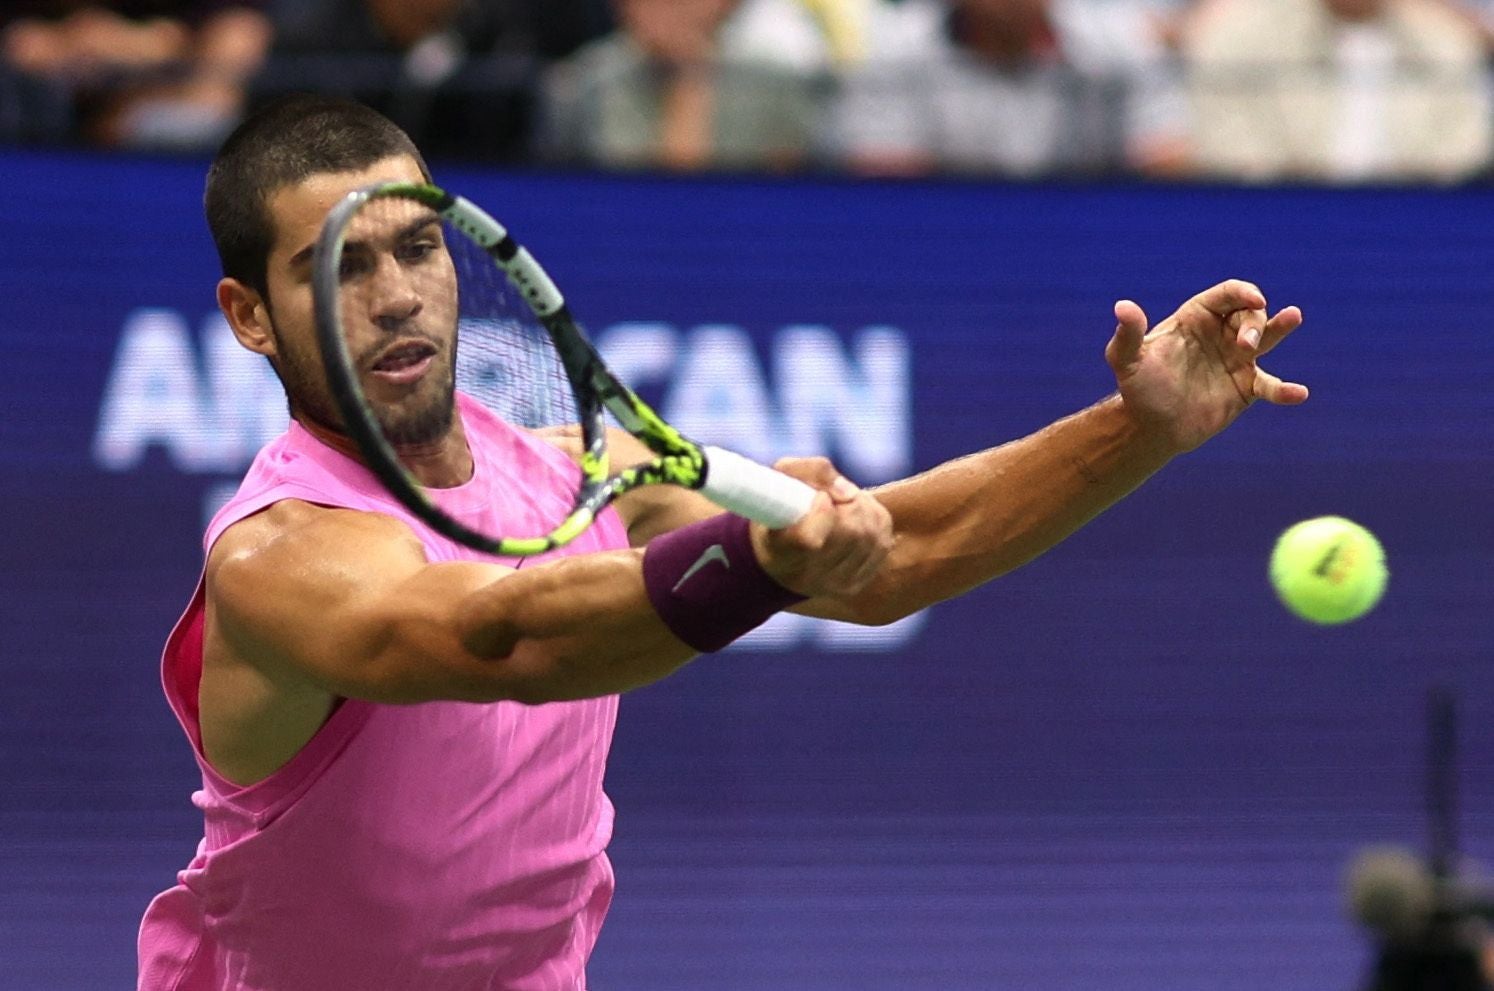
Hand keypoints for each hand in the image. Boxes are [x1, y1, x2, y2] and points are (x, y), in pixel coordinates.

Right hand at [748, 457, 892, 599]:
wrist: (781, 552)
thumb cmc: (780, 508)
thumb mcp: (783, 478)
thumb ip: (812, 471)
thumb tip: (848, 492)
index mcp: (779, 553)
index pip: (809, 539)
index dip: (822, 510)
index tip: (819, 497)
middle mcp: (806, 577)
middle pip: (851, 532)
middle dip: (848, 503)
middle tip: (832, 498)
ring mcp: (834, 584)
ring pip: (870, 534)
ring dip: (862, 508)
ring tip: (842, 507)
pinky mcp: (857, 583)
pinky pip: (882, 540)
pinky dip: (873, 521)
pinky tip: (855, 520)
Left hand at [1106, 279, 1307, 453]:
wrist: (1150, 427)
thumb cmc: (1137, 389)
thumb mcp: (1126, 360)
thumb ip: (1128, 334)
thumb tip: (1123, 306)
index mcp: (1196, 318)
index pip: (1227, 294)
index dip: (1243, 292)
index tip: (1255, 299)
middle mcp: (1220, 334)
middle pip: (1249, 313)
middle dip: (1254, 322)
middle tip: (1245, 345)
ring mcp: (1236, 360)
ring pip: (1267, 338)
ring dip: (1279, 327)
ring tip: (1294, 315)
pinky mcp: (1245, 388)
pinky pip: (1270, 385)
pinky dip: (1285, 391)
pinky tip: (1299, 394)